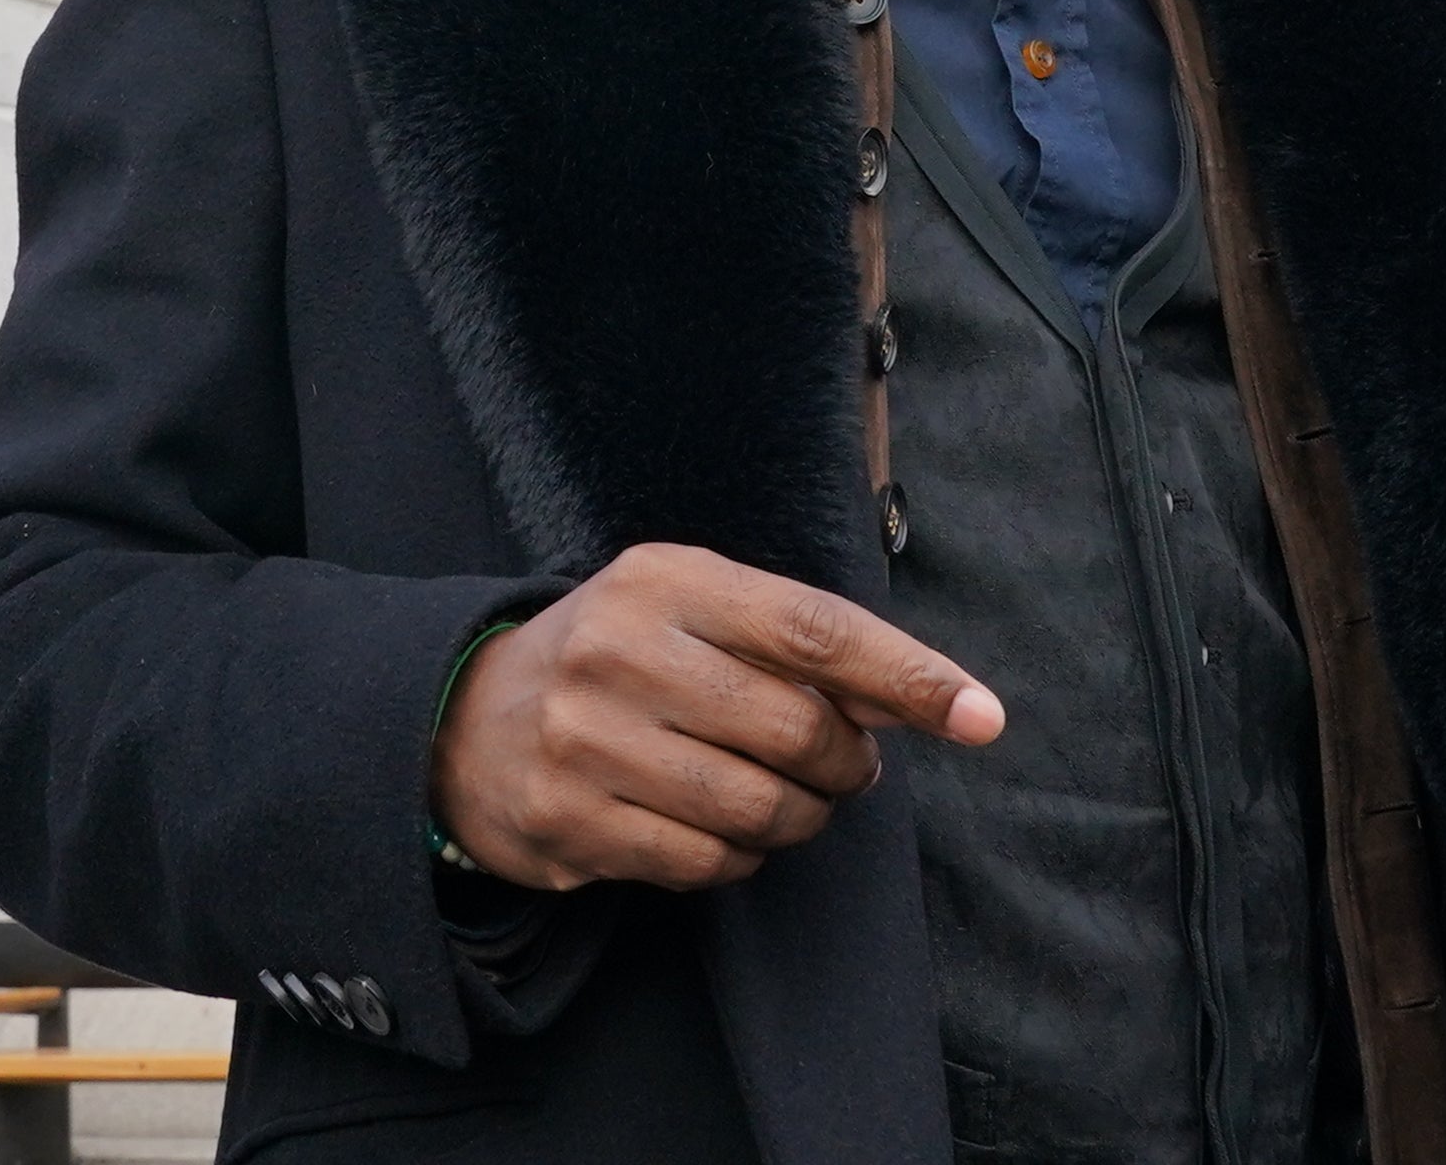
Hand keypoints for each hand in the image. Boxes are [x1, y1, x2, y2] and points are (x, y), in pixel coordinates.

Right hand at [429, 543, 1003, 893]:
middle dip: (848, 764)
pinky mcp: (568, 823)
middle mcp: (620, 652)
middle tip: (847, 768)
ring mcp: (588, 743)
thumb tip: (917, 694)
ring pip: (759, 810)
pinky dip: (740, 858)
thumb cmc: (615, 655)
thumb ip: (794, 641)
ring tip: (789, 801)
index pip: (814, 629)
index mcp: (665, 581)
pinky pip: (705, 864)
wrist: (464, 718)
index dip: (909, 675)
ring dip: (801, 819)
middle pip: (797, 731)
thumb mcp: (692, 609)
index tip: (981, 715)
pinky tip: (723, 829)